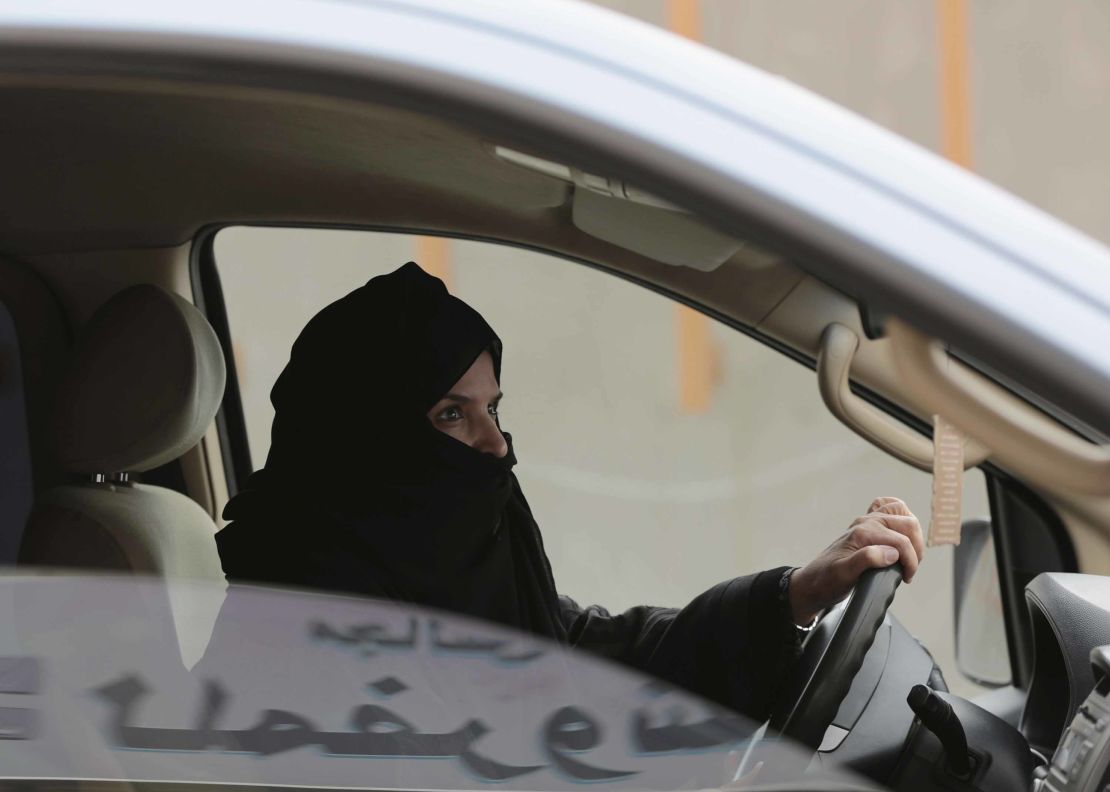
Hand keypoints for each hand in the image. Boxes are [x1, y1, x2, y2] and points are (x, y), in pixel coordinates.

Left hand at [788, 497, 923, 625]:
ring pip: (902, 513)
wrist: (813, 582)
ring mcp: (867, 522)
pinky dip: (899, 516)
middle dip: (916, 547)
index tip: (907, 576)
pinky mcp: (868, 527)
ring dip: (913, 533)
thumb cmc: (827, 580)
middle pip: (908, 523)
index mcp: (863, 533)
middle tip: (910, 567)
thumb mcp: (844, 574)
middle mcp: (866, 523)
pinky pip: (888, 509)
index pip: (901, 541)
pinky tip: (900, 532)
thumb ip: (866, 560)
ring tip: (910, 554)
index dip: (910, 561)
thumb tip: (891, 553)